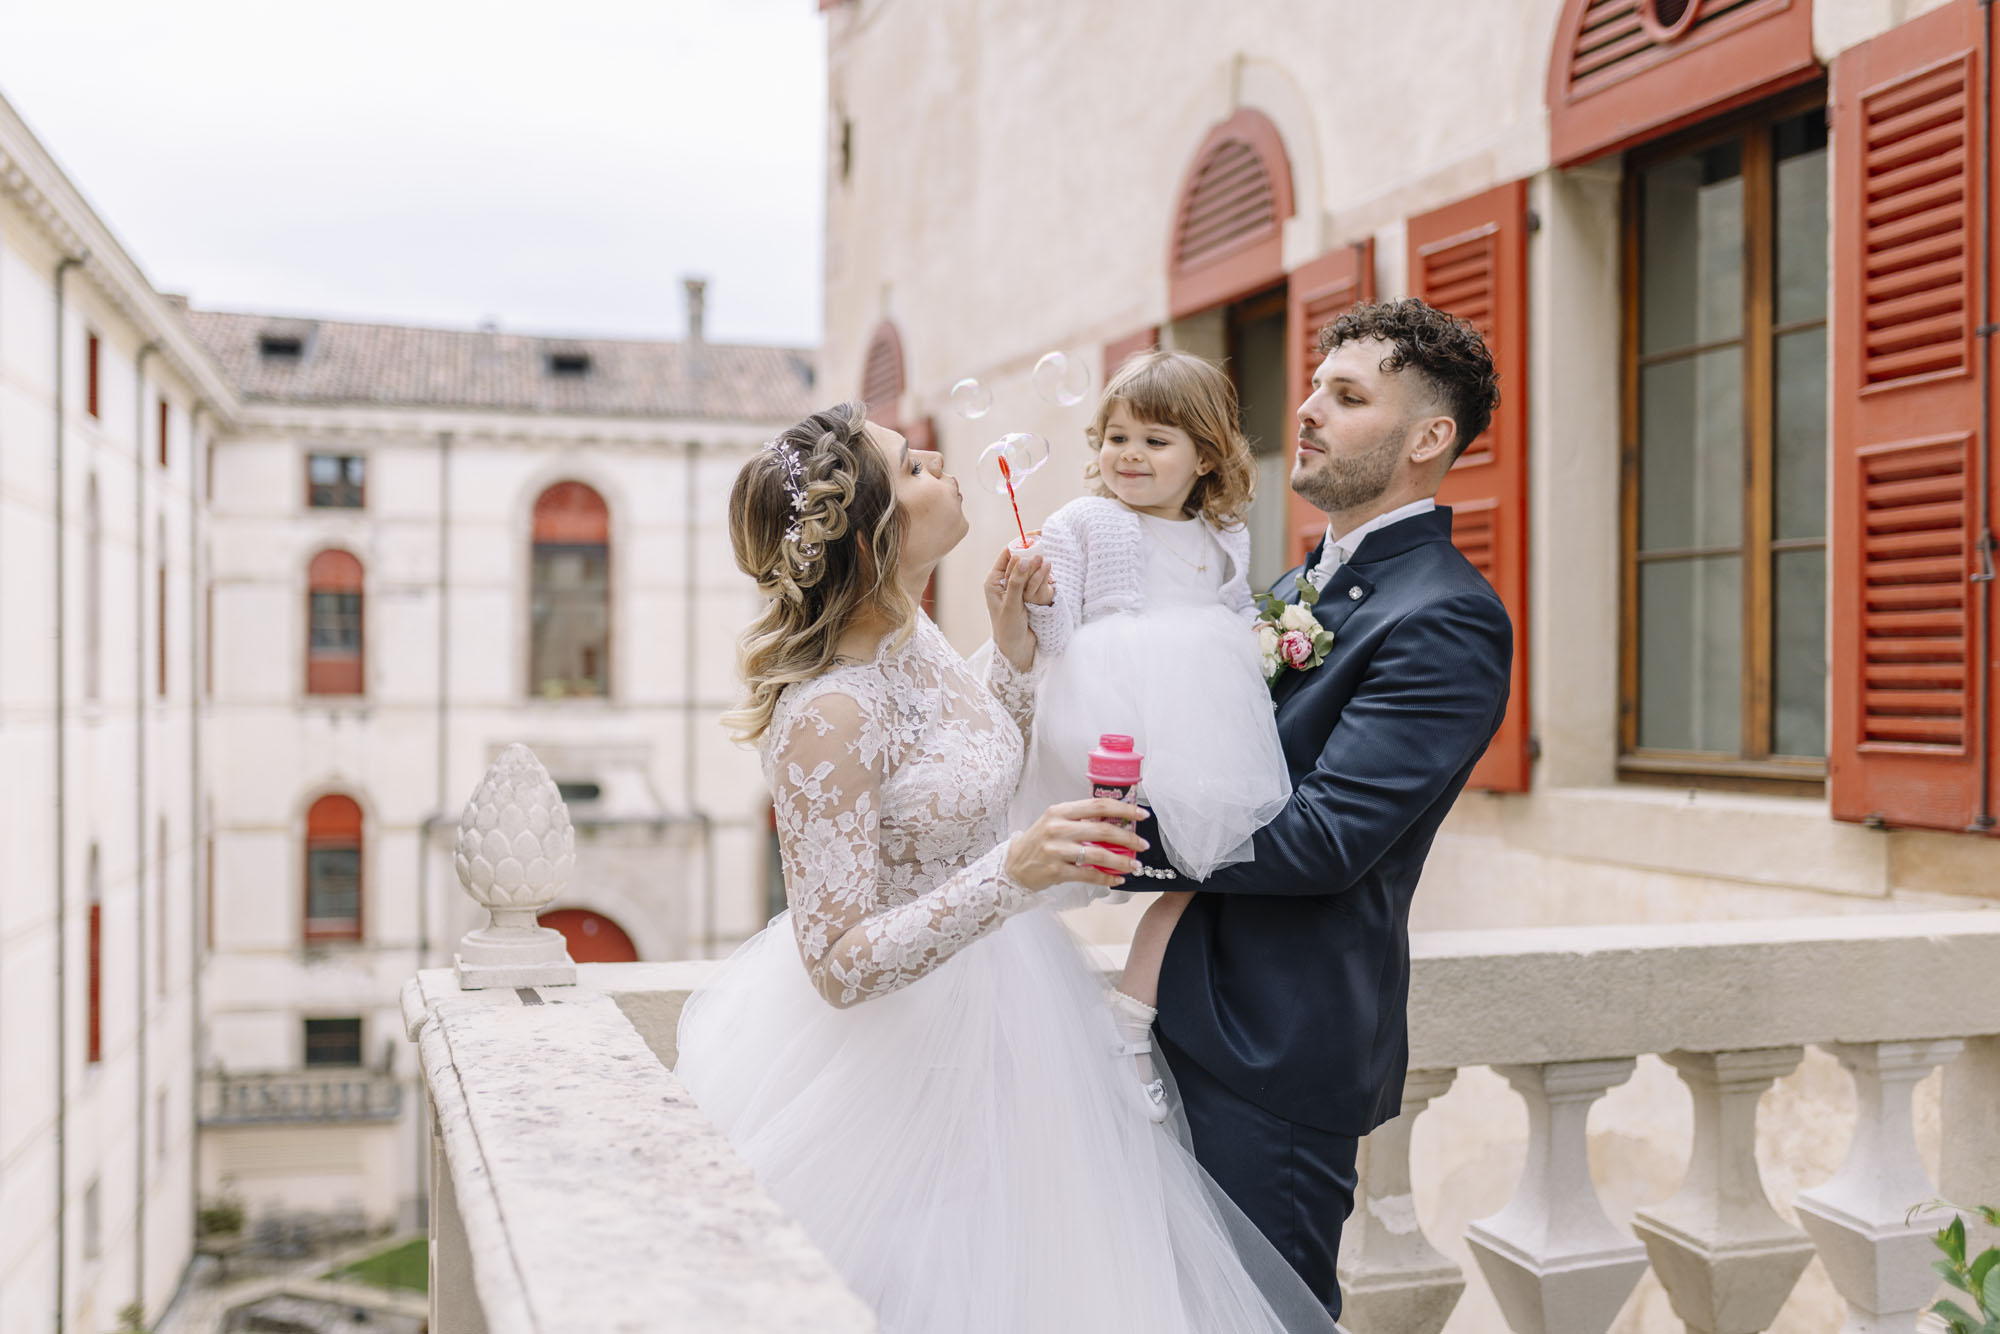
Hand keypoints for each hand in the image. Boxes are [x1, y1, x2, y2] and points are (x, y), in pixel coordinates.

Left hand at [985, 544, 1047, 670]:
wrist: (1017, 649)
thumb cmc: (1008, 629)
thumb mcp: (1011, 604)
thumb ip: (1016, 581)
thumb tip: (1023, 559)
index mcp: (993, 581)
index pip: (1007, 555)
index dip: (1020, 544)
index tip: (1036, 536)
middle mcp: (1003, 581)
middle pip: (1019, 560)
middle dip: (1032, 556)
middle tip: (1045, 557)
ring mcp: (1016, 588)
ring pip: (1029, 569)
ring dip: (1039, 568)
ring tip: (1048, 568)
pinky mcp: (1027, 595)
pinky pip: (1036, 580)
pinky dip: (1043, 577)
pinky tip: (1050, 578)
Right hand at [1004, 797, 1148, 891]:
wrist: (1013, 866)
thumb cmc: (1039, 842)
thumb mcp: (1055, 822)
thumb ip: (1081, 820)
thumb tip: (1116, 822)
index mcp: (1060, 811)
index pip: (1098, 805)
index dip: (1123, 809)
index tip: (1142, 814)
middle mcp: (1058, 827)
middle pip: (1102, 830)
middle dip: (1128, 838)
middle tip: (1143, 844)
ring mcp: (1056, 850)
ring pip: (1098, 854)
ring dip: (1121, 861)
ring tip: (1134, 865)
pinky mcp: (1055, 870)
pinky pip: (1087, 875)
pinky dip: (1106, 878)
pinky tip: (1117, 879)